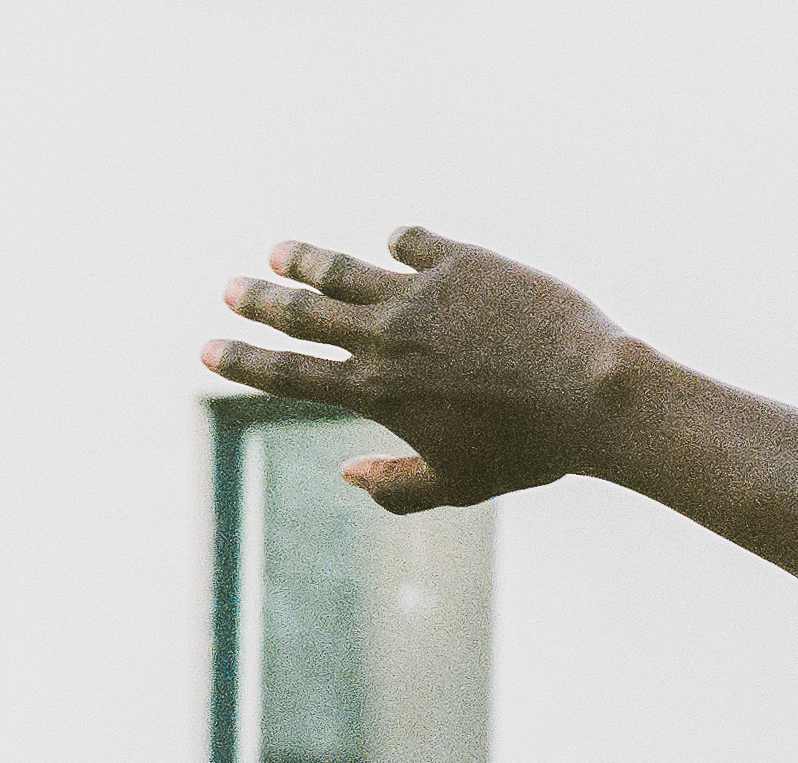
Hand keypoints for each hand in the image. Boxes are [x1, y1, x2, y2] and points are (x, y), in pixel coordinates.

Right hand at [203, 227, 636, 513]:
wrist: (592, 395)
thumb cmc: (532, 450)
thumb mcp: (461, 484)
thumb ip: (397, 485)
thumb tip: (346, 475)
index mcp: (377, 391)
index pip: (289, 373)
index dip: (241, 361)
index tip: (205, 349)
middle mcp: (385, 335)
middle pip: (302, 312)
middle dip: (259, 301)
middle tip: (229, 289)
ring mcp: (421, 291)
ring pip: (343, 267)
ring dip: (306, 260)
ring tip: (279, 252)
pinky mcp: (462, 261)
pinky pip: (412, 242)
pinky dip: (397, 244)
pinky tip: (394, 245)